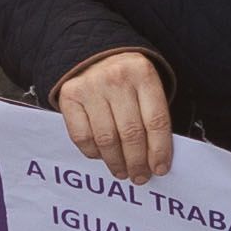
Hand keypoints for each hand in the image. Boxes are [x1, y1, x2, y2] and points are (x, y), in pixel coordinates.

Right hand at [58, 51, 173, 182]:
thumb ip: (152, 115)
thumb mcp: (146, 85)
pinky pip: (83, 136)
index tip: (160, 169)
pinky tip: (102, 156)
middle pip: (131, 133)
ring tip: (123, 172)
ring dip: (117, 162)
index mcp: (143, 73)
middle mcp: (117, 78)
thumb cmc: (126, 77)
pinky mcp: (70, 96)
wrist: (94, 54)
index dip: (159, 150)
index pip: (156, 120)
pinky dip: (94, 153)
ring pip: (106, 139)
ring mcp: (91, 87)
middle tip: (140, 176)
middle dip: (137, 162)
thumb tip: (157, 159)